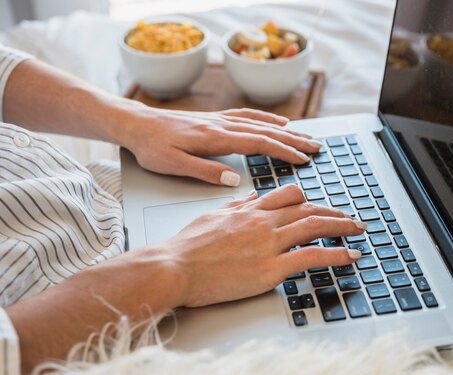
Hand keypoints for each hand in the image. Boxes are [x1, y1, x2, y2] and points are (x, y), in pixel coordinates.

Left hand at [119, 107, 321, 185]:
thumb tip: (234, 179)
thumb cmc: (151, 148)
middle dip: (294, 140)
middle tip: (317, 148)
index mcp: (214, 138)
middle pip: (266, 131)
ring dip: (286, 130)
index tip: (302, 160)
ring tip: (306, 137)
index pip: (257, 143)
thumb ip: (205, 172)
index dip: (283, 151)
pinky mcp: (215, 119)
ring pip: (260, 123)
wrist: (135, 124)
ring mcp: (219, 120)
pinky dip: (267, 119)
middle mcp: (221, 125)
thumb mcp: (173, 165)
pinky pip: (248, 116)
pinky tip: (278, 123)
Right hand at [157, 184, 364, 306]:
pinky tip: (350, 256)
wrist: (174, 267)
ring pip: (315, 226)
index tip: (322, 205)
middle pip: (309, 209)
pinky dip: (336, 254)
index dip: (311, 200)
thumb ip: (236, 206)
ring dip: (342, 227)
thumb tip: (255, 195)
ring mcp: (269, 243)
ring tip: (359, 231)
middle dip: (335, 212)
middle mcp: (263, 222)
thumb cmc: (186, 247)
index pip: (289, 196)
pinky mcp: (271, 268)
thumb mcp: (211, 217)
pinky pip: (312, 256)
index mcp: (250, 210)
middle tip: (351, 219)